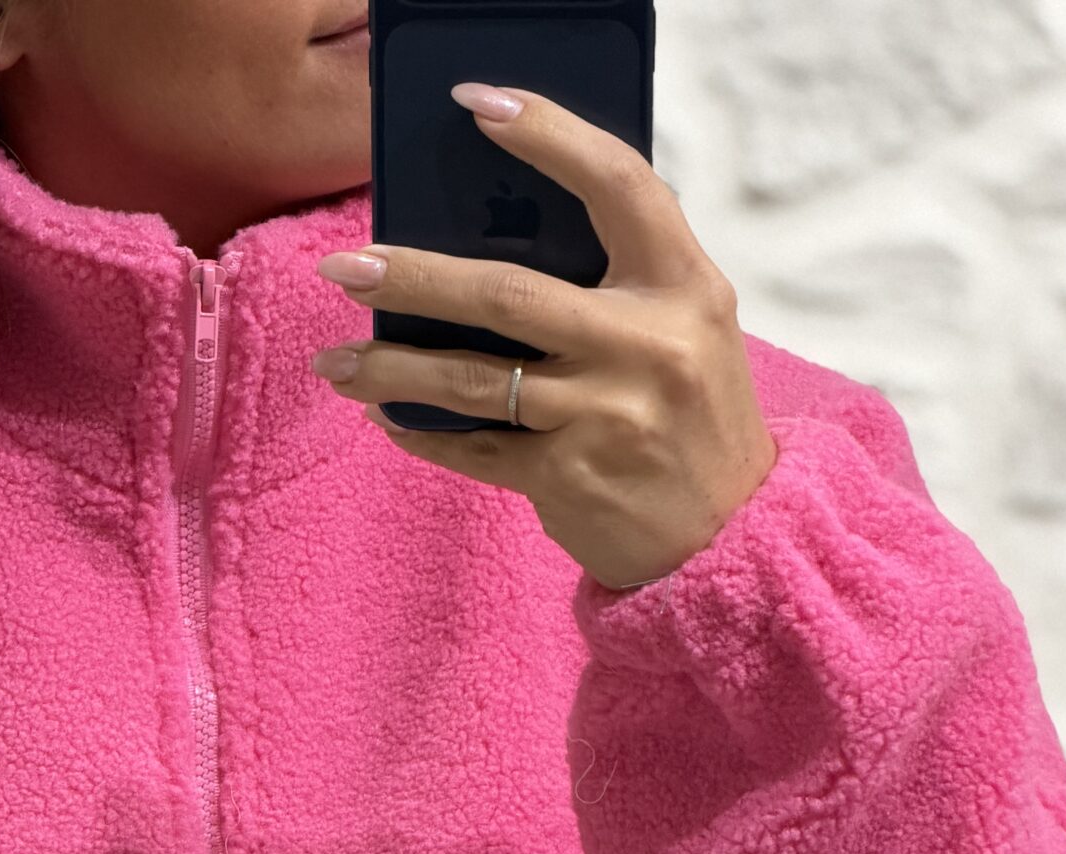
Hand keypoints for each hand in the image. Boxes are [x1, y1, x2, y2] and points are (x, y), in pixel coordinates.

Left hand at [311, 81, 778, 591]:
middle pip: (507, 294)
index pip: (617, 184)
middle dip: (413, 277)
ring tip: (337, 361)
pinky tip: (388, 415)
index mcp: (684, 284)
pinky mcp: (569, 477)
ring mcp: (604, 415)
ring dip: (392, 368)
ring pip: (474, 379)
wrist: (728, 535)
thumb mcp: (685, 326)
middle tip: (344, 266)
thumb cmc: (690, 414)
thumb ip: (617, 280)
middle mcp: (645, 344)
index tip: (477, 105)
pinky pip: (475, 447)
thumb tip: (489, 241)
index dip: (549, 136)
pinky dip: (424, 432)